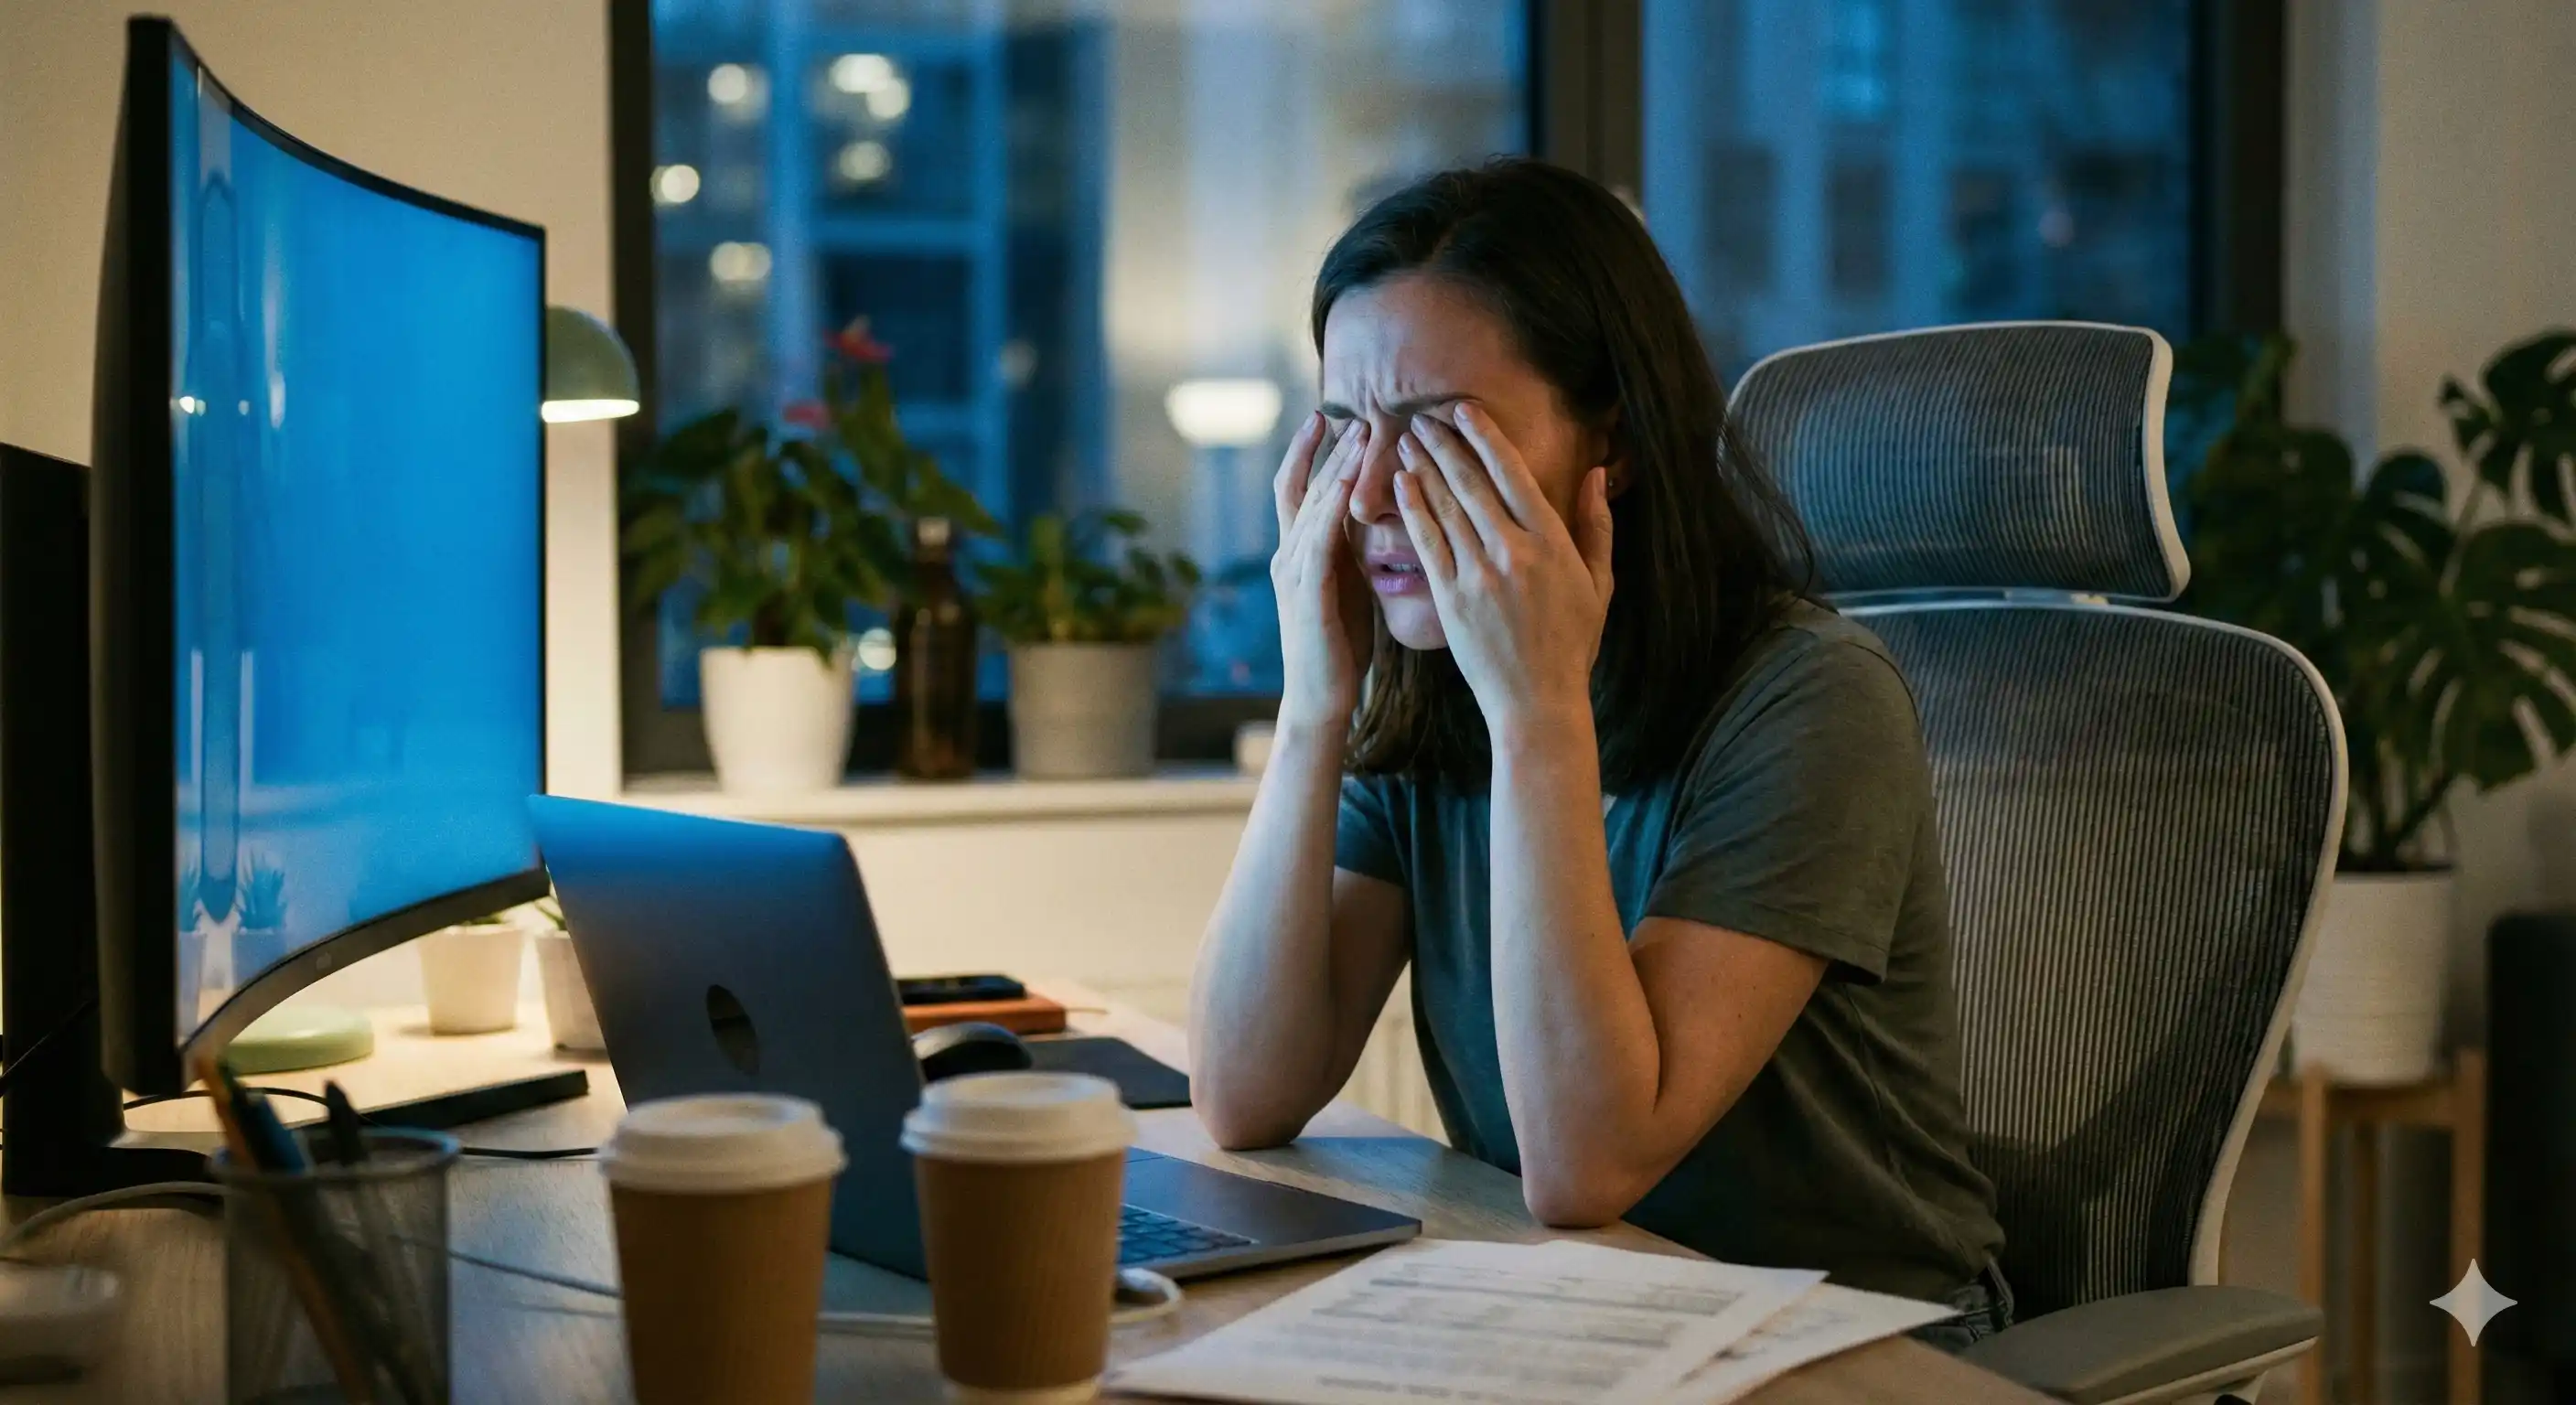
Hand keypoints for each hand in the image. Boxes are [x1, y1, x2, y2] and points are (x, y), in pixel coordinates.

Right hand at [1271, 413, 1375, 729]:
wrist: (1321, 698)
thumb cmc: (1340, 648)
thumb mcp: (1348, 588)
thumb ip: (1351, 552)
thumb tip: (1373, 518)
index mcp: (1299, 554)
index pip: (1301, 489)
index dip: (1313, 452)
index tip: (1336, 419)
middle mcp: (1288, 555)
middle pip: (1302, 486)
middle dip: (1327, 448)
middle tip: (1353, 413)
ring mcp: (1293, 572)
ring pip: (1311, 504)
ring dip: (1336, 467)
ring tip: (1360, 435)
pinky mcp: (1307, 591)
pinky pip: (1319, 538)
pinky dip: (1334, 505)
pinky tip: (1353, 482)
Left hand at [1393, 403, 1612, 733]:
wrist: (1537, 701)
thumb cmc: (1572, 644)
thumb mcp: (1599, 583)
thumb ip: (1595, 525)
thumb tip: (1594, 472)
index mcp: (1552, 543)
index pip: (1514, 474)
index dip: (1485, 437)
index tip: (1463, 410)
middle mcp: (1514, 551)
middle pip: (1472, 483)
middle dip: (1445, 444)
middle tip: (1422, 416)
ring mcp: (1479, 574)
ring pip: (1445, 507)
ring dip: (1423, 468)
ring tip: (1405, 440)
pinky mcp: (1450, 598)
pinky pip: (1427, 543)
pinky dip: (1413, 509)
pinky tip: (1400, 484)